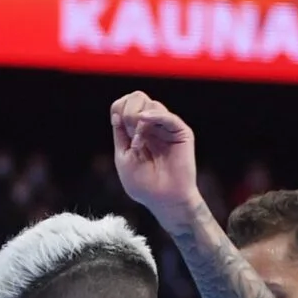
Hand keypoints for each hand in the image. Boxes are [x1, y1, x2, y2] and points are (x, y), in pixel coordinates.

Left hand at [110, 91, 202, 222]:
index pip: (125, 104)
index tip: (119, 127)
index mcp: (137, 130)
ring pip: (151, 104)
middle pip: (138, 97)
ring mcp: (166, 127)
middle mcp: (152, 125)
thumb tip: (116, 112)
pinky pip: (167, 116)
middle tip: (129, 133)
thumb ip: (120, 134)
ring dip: (139, 120)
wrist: (164, 199)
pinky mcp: (180, 132)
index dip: (119, 108)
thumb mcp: (123, 157)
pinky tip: (143, 123)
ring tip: (139, 142)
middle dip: (128, 111)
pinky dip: (153, 117)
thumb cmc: (143, 184)